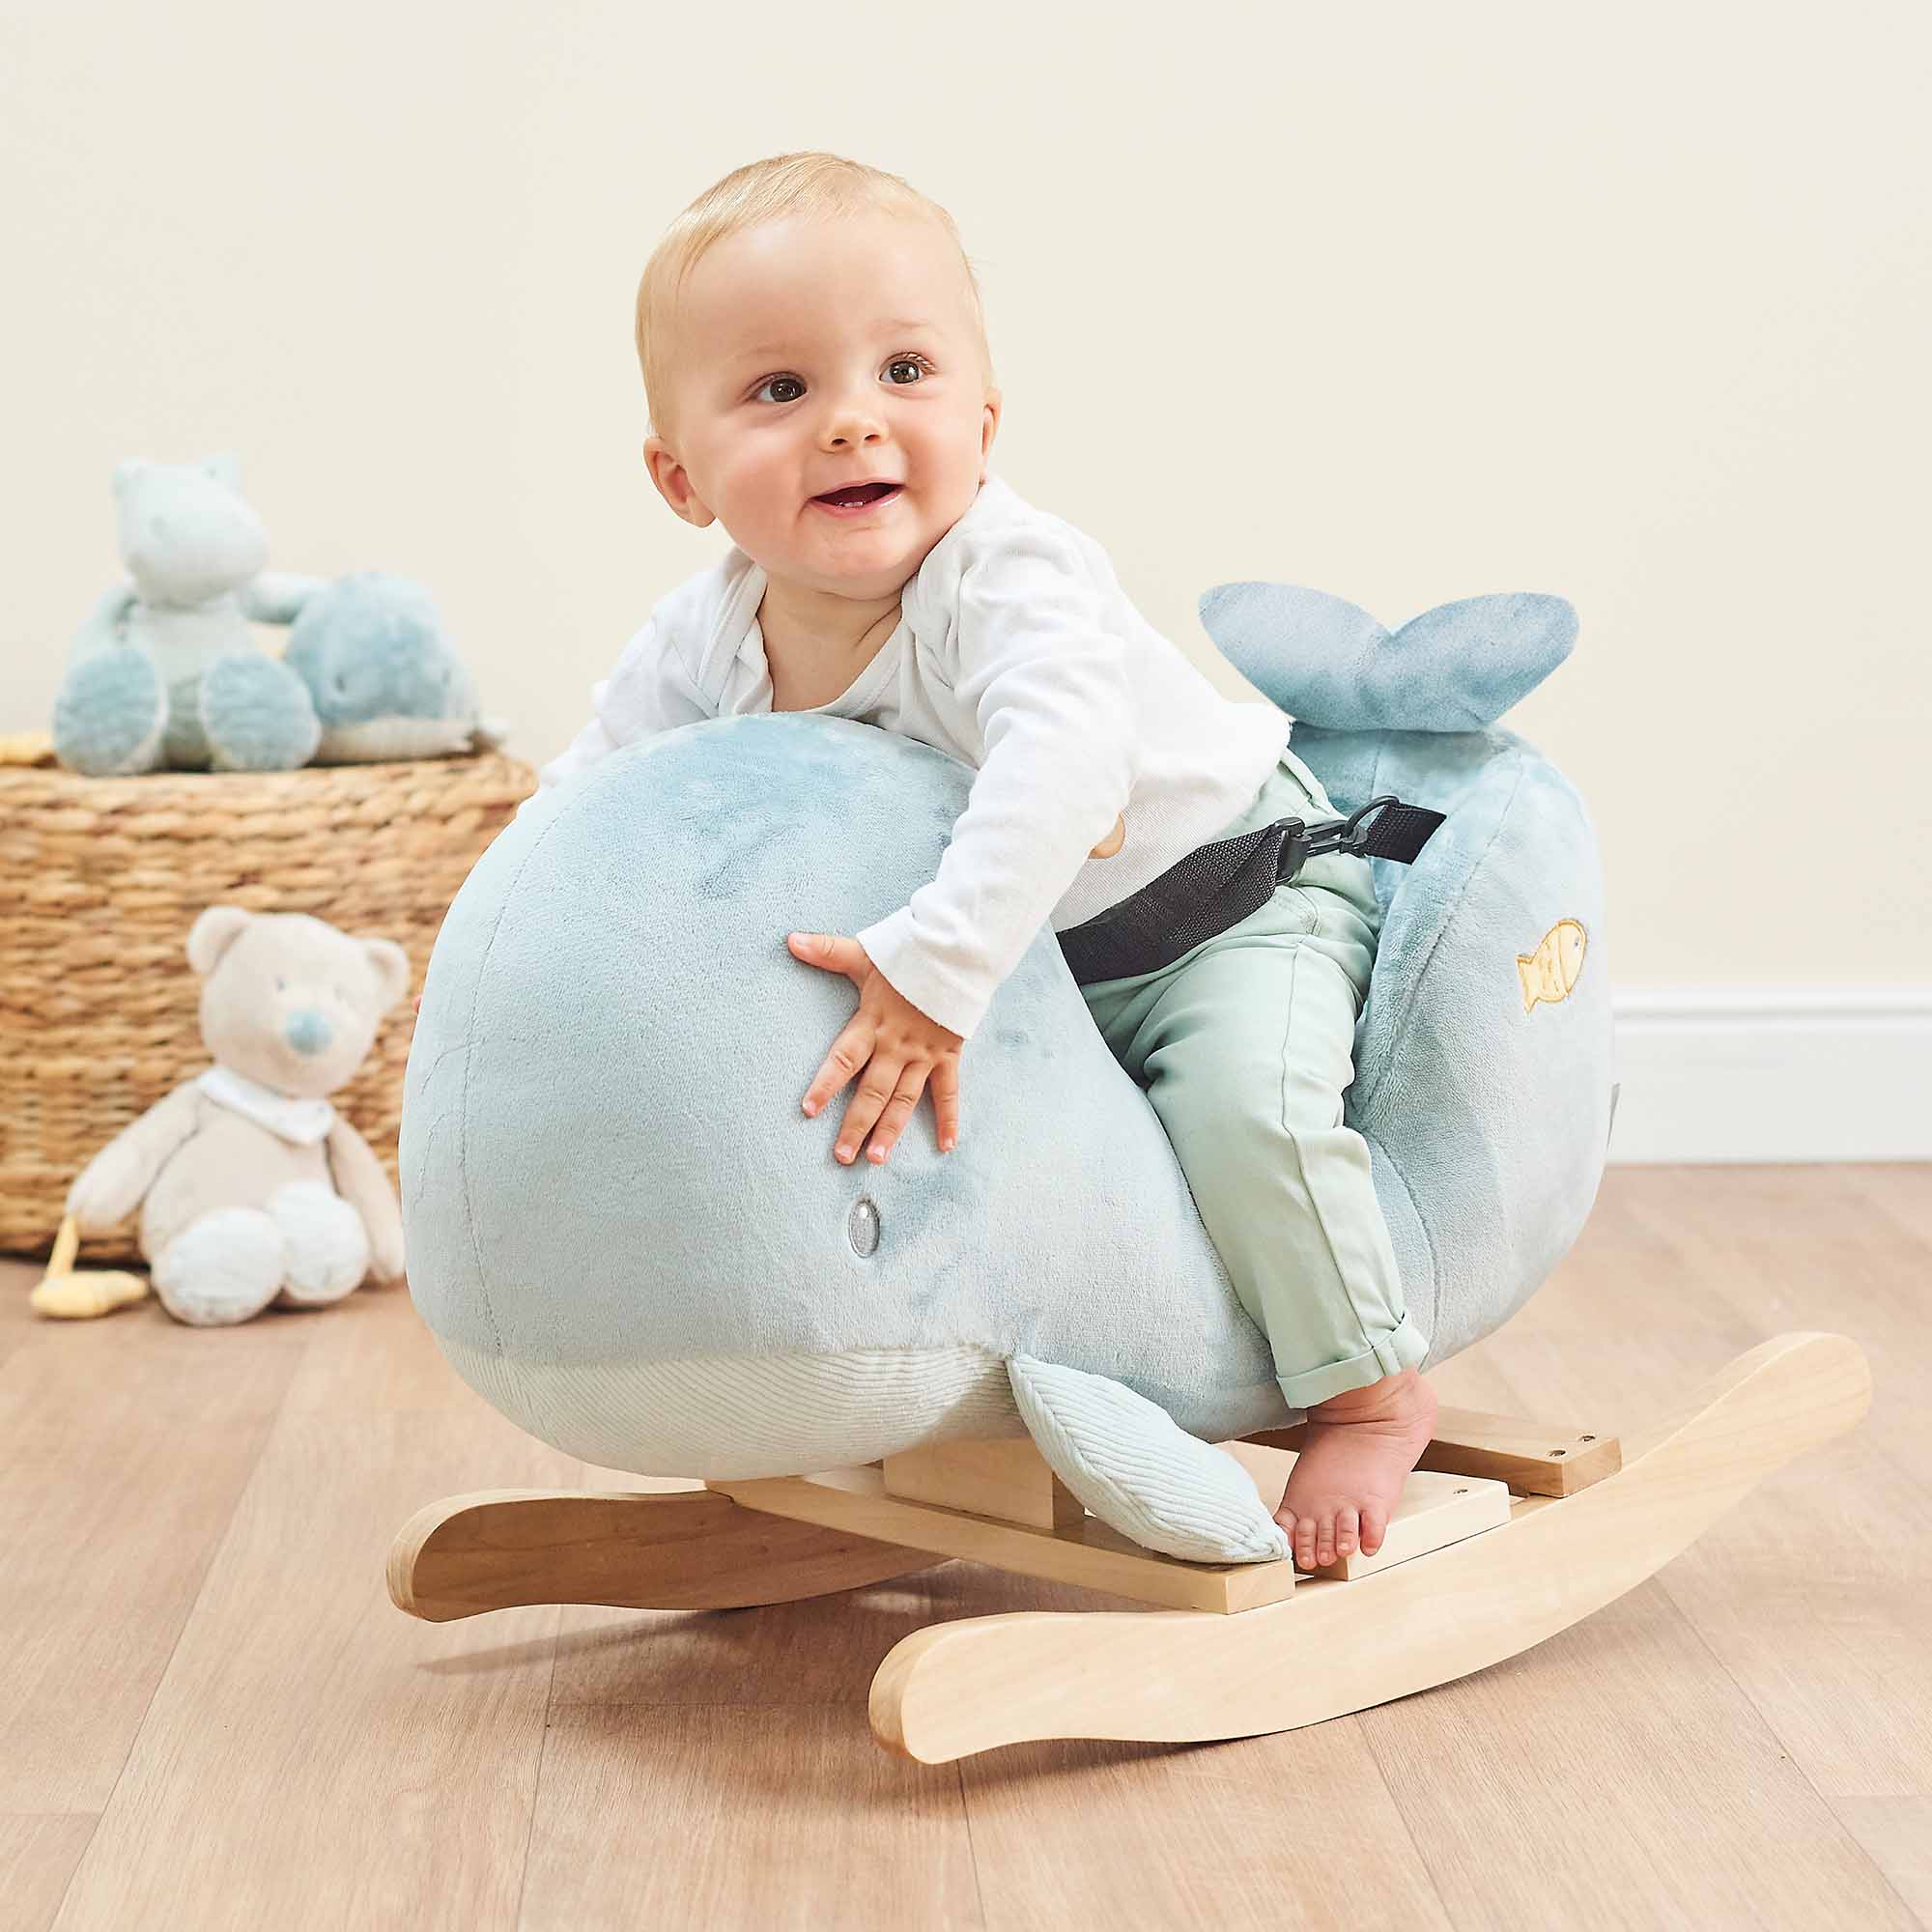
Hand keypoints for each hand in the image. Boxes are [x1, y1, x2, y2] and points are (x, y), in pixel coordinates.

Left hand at [787, 931, 962, 1164]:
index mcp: (872, 1023)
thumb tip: (790, 940)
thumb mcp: (865, 952)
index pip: (844, 1059)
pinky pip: (948, 1092)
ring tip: (876, 1158)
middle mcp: (896, 1045)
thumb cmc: (909, 954)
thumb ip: (827, 951)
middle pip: (872, 1091)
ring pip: (905, 1100)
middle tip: (841, 1156)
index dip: (826, 1084)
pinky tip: (946, 1146)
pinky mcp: (948, 1055)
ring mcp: (924, 1054)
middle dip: (856, 1125)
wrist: (959, 952)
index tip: (809, 1110)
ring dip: (891, 1130)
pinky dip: (949, 1119)